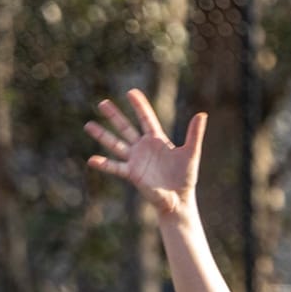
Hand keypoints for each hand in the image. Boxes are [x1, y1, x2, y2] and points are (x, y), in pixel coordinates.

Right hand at [85, 90, 204, 217]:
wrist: (179, 199)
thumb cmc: (186, 176)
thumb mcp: (191, 153)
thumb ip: (194, 134)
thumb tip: (202, 114)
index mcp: (157, 140)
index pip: (146, 118)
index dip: (139, 105)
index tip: (131, 92)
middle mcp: (143, 147)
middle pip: (126, 128)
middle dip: (114, 116)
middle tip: (101, 103)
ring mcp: (136, 160)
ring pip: (116, 144)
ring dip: (102, 135)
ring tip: (88, 125)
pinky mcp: (132, 174)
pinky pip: (115, 167)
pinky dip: (104, 164)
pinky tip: (91, 160)